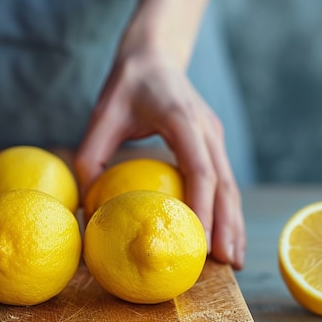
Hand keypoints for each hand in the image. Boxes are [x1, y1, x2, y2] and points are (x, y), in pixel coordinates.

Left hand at [74, 48, 244, 268]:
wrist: (154, 57)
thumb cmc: (125, 87)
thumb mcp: (101, 117)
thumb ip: (90, 157)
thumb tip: (86, 207)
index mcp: (182, 119)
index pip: (200, 170)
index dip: (203, 208)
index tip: (202, 242)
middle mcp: (206, 128)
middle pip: (225, 183)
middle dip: (228, 225)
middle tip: (226, 264)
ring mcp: (213, 135)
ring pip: (230, 184)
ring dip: (234, 222)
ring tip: (235, 261)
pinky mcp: (212, 141)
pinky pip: (223, 179)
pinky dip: (226, 209)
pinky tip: (225, 234)